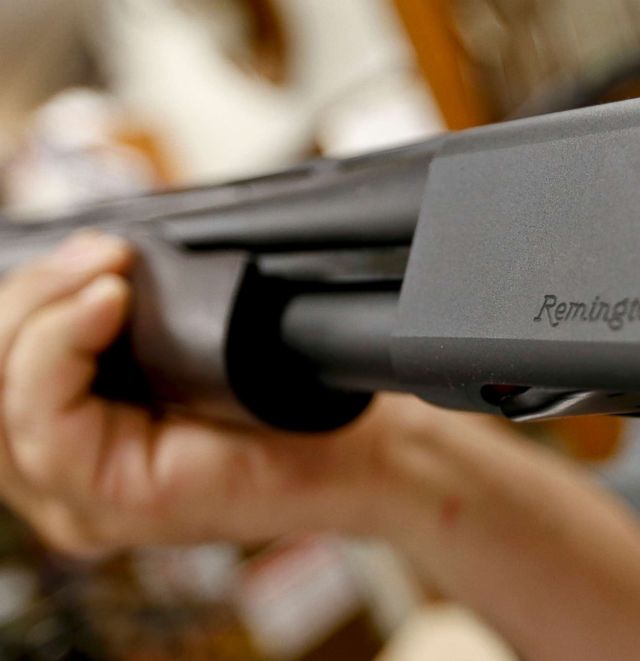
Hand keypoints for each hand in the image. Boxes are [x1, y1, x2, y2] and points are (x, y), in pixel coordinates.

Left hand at [0, 233, 639, 659]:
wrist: (362, 456)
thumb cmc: (317, 443)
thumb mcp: (248, 404)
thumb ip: (168, 364)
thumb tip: (102, 289)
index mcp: (111, 501)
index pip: (31, 414)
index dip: (58, 336)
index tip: (116, 281)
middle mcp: (75, 497)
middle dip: (37, 306)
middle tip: (104, 253)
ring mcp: (74, 468)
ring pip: (4, 378)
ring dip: (39, 305)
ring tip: (96, 258)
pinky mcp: (92, 431)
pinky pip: (37, 377)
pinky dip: (57, 319)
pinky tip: (93, 287)